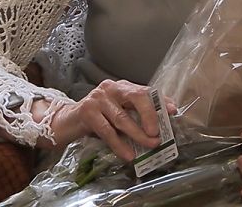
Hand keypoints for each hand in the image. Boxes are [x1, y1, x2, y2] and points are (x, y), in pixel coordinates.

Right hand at [45, 79, 163, 160]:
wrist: (67, 122)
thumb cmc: (98, 118)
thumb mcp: (118, 114)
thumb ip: (136, 116)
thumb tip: (162, 125)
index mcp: (122, 86)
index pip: (145, 90)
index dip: (160, 101)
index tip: (173, 111)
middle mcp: (111, 88)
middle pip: (136, 97)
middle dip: (150, 115)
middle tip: (157, 133)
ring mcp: (98, 98)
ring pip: (122, 118)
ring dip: (138, 134)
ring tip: (149, 146)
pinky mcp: (87, 112)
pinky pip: (107, 131)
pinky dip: (120, 144)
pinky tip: (128, 154)